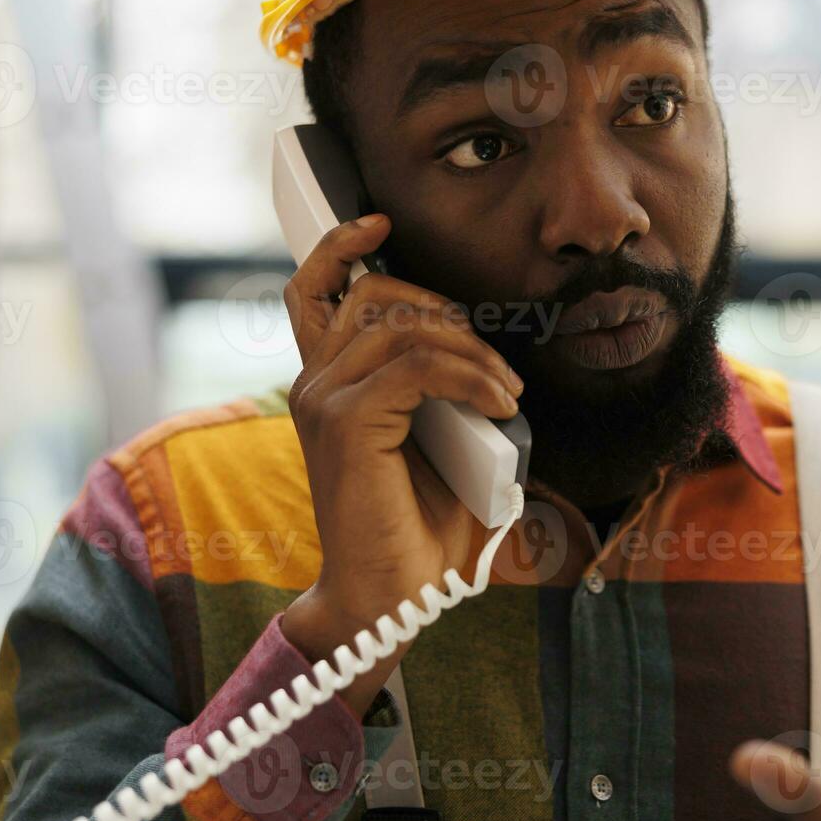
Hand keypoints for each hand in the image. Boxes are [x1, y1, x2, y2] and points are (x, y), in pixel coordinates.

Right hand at [279, 214, 523, 716]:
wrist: (392, 597)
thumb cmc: (419, 525)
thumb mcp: (438, 440)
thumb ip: (440, 389)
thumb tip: (487, 354)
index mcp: (329, 382)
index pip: (312, 291)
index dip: (338, 246)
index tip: (379, 223)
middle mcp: (314, 383)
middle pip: (374, 296)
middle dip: (446, 312)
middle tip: (495, 364)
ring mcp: (323, 401)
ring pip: (401, 327)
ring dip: (472, 350)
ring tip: (508, 391)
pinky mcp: (345, 424)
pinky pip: (417, 367)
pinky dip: (470, 376)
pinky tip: (500, 403)